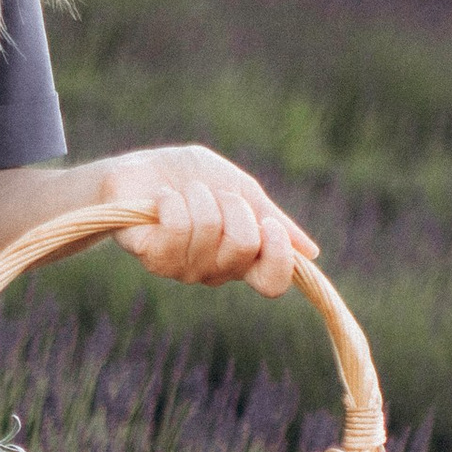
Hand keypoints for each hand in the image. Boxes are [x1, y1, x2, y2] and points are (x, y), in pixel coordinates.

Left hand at [96, 146, 317, 297]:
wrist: (140, 168)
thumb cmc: (192, 178)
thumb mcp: (242, 190)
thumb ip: (270, 218)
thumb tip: (311, 253)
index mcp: (242, 257)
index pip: (272, 283)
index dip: (279, 257)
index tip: (270, 225)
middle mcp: (214, 270)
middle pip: (244, 246)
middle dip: (232, 204)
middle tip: (214, 193)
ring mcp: (182, 268)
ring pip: (209, 230)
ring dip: (199, 196)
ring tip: (185, 193)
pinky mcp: (152, 256)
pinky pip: (177, 228)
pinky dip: (172, 201)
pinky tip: (161, 199)